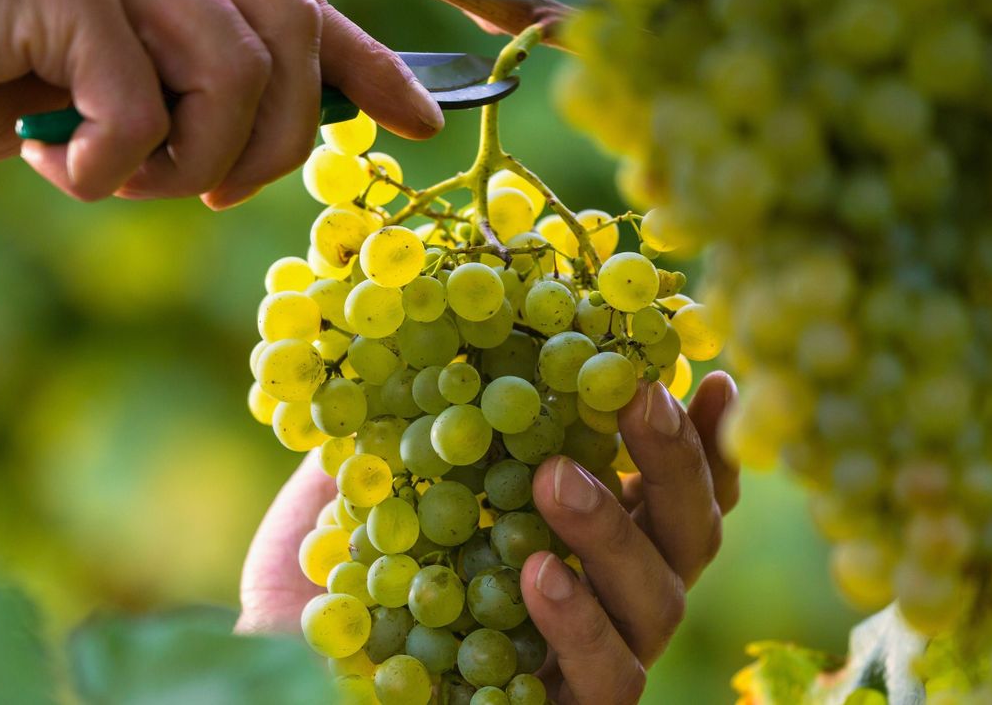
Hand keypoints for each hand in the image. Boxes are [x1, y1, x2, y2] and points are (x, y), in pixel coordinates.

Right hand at [0, 0, 442, 206]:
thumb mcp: (82, 94)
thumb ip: (166, 103)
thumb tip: (240, 154)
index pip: (304, 13)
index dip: (374, 70)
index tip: (422, 124)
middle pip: (292, 48)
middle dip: (274, 147)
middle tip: (211, 196)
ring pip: (238, 77)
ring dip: (192, 163)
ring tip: (124, 179)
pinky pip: (143, 110)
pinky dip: (108, 168)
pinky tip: (56, 164)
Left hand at [236, 371, 738, 704]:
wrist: (282, 681)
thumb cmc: (321, 588)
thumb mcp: (356, 489)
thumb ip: (401, 422)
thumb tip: (422, 322)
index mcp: (577, 538)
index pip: (666, 488)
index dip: (699, 436)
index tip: (709, 372)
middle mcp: (602, 599)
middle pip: (685, 536)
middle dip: (674, 462)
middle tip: (639, 397)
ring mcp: (587, 664)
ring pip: (657, 604)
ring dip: (613, 532)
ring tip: (557, 478)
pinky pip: (603, 677)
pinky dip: (576, 622)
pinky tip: (539, 572)